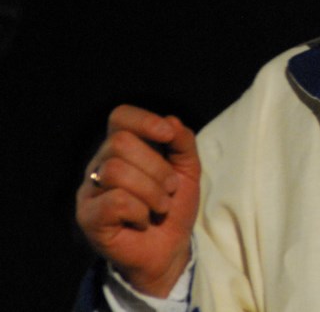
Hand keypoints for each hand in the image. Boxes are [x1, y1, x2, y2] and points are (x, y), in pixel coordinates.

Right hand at [76, 105, 200, 296]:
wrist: (169, 248)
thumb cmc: (174, 204)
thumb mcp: (188, 169)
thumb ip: (183, 142)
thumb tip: (170, 121)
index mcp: (122, 147)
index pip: (120, 117)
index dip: (144, 120)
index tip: (168, 136)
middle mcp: (100, 164)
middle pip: (119, 142)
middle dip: (156, 166)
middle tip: (170, 188)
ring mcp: (90, 190)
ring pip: (115, 171)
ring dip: (151, 191)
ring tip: (160, 206)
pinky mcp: (87, 217)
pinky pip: (114, 201)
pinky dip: (139, 211)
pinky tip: (143, 220)